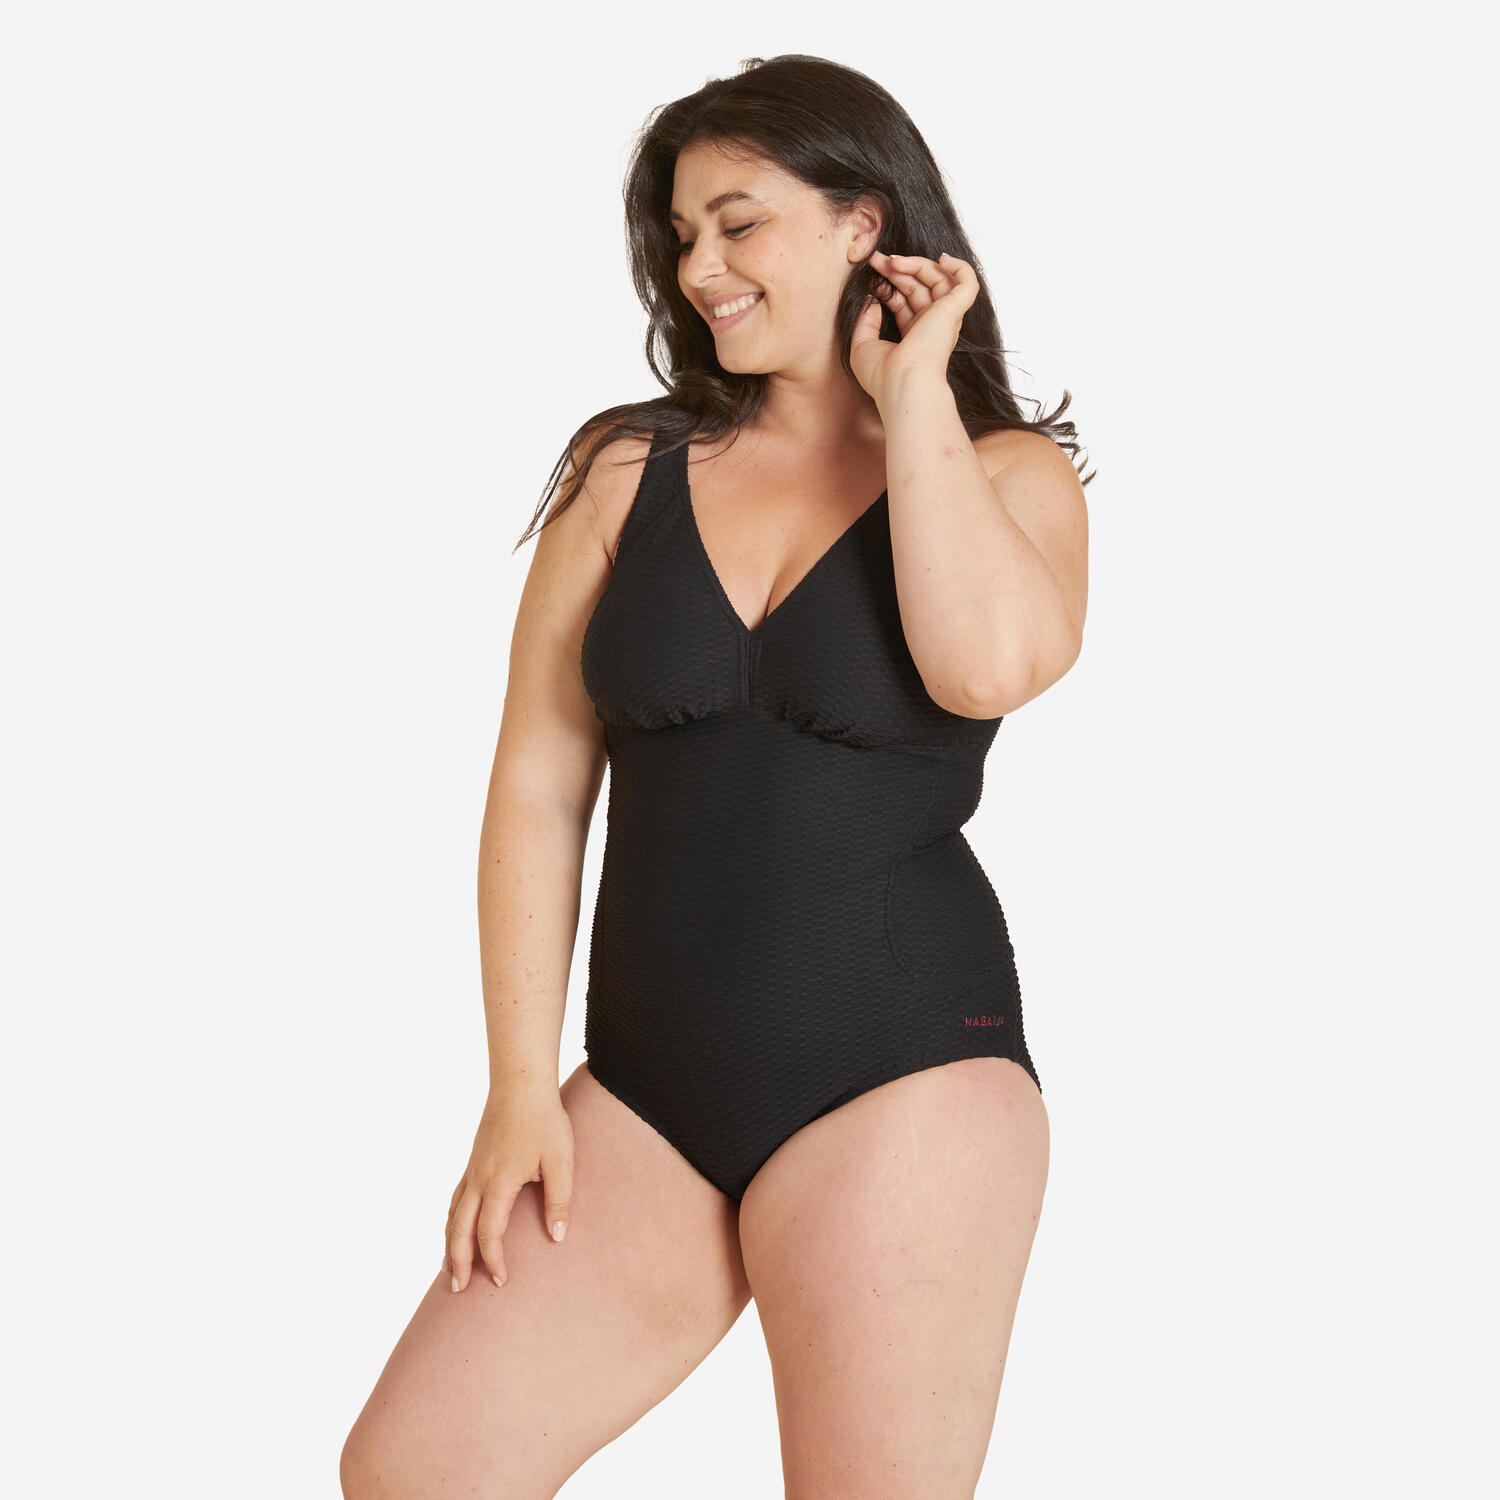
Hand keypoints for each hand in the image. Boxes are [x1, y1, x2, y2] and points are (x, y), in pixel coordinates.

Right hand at [444, 1082, 574, 1291]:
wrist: (521, 1083)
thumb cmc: (544, 1121)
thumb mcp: (561, 1160)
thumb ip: (559, 1200)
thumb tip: (557, 1236)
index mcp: (499, 1183)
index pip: (489, 1233)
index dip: (494, 1260)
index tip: (501, 1280)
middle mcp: (479, 1180)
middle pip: (459, 1230)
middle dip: (458, 1262)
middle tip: (457, 1289)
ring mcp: (472, 1169)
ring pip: (452, 1214)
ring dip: (449, 1243)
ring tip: (449, 1268)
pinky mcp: (474, 1160)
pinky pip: (456, 1197)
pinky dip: (451, 1218)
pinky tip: (455, 1225)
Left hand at [850, 250, 978, 406]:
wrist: (903, 383)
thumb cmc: (883, 376)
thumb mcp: (862, 346)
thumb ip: (865, 321)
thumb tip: (871, 299)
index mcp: (913, 336)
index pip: (904, 301)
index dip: (889, 284)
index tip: (871, 274)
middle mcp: (931, 326)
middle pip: (919, 286)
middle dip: (897, 269)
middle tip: (876, 259)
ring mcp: (944, 318)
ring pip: (938, 279)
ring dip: (916, 263)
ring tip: (891, 260)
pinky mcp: (954, 311)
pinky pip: (967, 283)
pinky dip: (960, 267)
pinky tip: (943, 258)